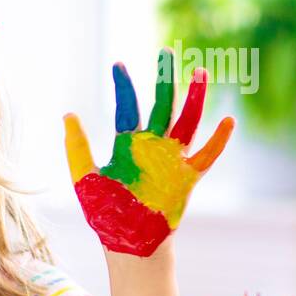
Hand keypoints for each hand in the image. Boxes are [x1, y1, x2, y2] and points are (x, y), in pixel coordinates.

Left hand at [63, 50, 233, 256]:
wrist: (126, 242)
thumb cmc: (105, 212)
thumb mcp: (85, 178)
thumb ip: (77, 147)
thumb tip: (67, 114)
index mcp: (127, 145)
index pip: (127, 108)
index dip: (124, 87)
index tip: (118, 64)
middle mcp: (151, 147)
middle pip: (162, 106)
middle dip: (165, 80)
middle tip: (167, 53)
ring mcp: (171, 160)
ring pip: (186, 122)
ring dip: (194, 99)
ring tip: (200, 73)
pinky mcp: (186, 178)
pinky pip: (206, 156)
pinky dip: (217, 141)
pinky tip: (227, 121)